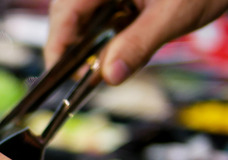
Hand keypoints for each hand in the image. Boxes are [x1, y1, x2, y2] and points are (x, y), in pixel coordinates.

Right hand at [44, 0, 227, 84]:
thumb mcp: (172, 16)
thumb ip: (138, 45)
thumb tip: (109, 77)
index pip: (64, 13)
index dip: (57, 46)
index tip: (60, 74)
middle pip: (68, 14)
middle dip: (73, 46)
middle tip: (82, 75)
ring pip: (83, 15)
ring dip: (89, 41)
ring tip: (101, 63)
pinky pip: (100, 12)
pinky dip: (105, 32)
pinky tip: (118, 45)